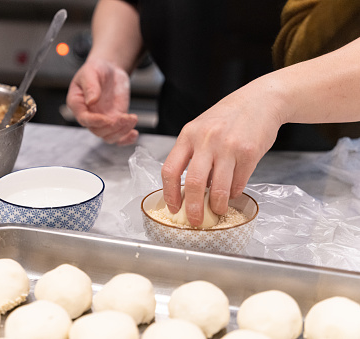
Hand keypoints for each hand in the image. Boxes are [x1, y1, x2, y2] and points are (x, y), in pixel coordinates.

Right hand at [66, 58, 138, 144]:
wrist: (109, 70)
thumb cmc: (96, 69)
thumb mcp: (91, 72)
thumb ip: (90, 86)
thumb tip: (91, 101)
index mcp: (78, 104)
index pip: (84, 119)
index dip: (95, 121)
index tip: (108, 119)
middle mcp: (89, 115)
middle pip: (98, 131)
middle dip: (112, 127)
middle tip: (125, 117)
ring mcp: (102, 120)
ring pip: (109, 136)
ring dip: (122, 131)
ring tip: (132, 118)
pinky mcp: (114, 121)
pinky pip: (119, 136)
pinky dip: (126, 139)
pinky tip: (134, 134)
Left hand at [161, 78, 283, 226]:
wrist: (261, 100)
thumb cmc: (228, 117)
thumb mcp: (201, 128)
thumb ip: (192, 153)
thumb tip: (188, 190)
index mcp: (188, 135)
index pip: (170, 169)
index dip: (169, 194)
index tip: (173, 207)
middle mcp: (206, 140)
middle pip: (194, 183)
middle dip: (193, 208)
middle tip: (195, 220)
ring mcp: (228, 146)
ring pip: (219, 188)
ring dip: (218, 205)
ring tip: (217, 209)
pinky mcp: (249, 152)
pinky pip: (238, 183)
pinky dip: (234, 193)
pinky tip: (232, 191)